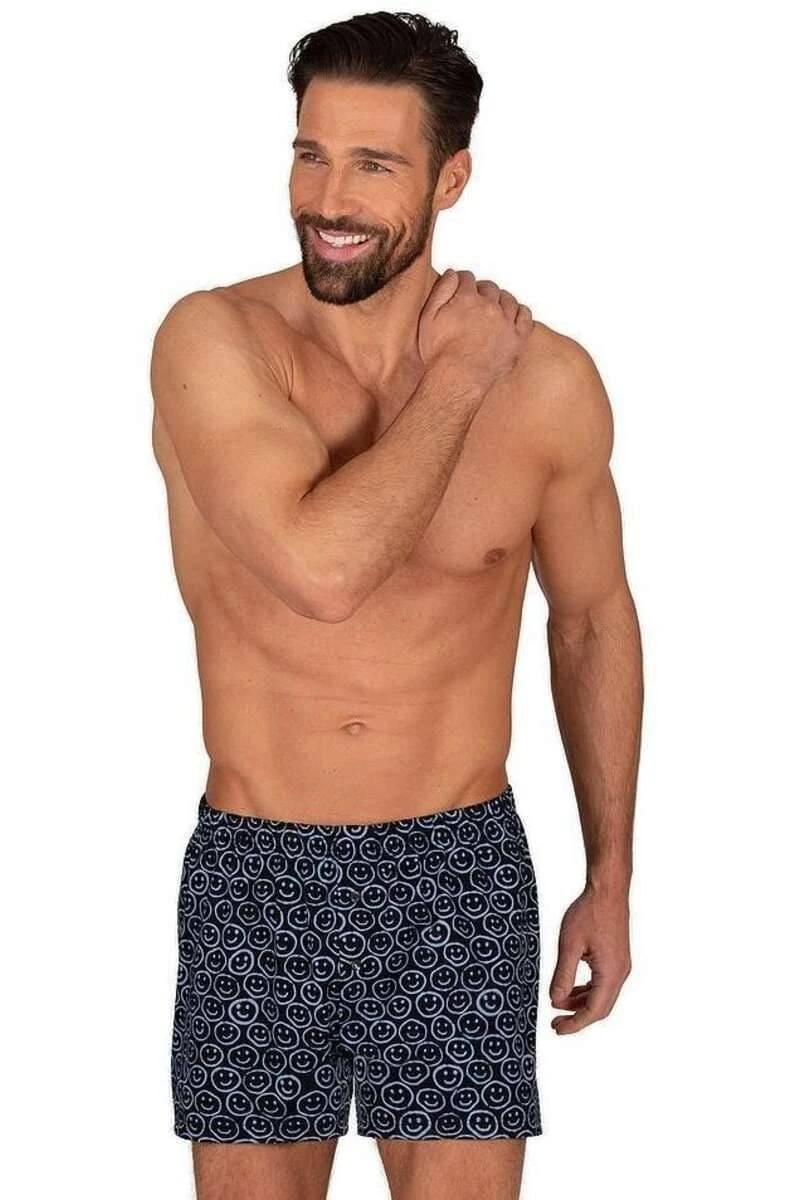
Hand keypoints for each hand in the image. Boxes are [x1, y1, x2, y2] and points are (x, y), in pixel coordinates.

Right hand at [418, 269, 532, 388]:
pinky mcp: (516, 339)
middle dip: (481, 290)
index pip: (467, 278)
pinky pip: (524, 317)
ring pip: (508, 299)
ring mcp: (505, 322)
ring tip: (494, 306)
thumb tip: (452, 274)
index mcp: (467, 299)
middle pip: (489, 288)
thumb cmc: (441, 354)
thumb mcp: (428, 318)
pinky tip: (513, 315)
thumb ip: (441, 291)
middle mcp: (490, 307)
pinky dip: (519, 312)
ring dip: (500, 299)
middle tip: (476, 298)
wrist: (458, 380)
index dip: (462, 281)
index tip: (461, 285)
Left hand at [549, 884, 631, 1033]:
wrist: (608, 890)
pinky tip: (572, 988)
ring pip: (602, 996)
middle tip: (555, 1024)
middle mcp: (620, 974)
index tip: (557, 1029)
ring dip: (581, 1003)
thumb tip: (556, 1000)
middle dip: (577, 1018)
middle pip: (600, 1008)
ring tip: (558, 1004)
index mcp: (611, 974)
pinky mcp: (617, 958)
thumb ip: (563, 975)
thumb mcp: (569, 944)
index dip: (574, 1024)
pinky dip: (587, 990)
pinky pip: (603, 983)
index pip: (593, 1011)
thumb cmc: (589, 913)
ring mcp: (621, 966)